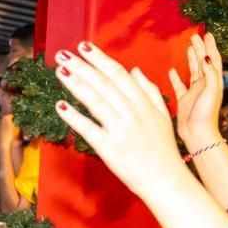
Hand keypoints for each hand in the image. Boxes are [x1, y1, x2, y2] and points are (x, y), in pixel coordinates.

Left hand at [53, 41, 192, 202]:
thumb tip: (135, 71)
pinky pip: (89, 129)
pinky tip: (60, 106)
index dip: (100, 59)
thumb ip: (149, 91)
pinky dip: (74, 117)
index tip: (84, 47)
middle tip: (63, 54)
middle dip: (83, 67)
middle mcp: (132, 113)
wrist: (166, 181)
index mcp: (143, 103)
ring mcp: (121, 130)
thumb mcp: (163, 115)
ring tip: (60, 71)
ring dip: (77, 84)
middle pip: (104, 84)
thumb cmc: (163, 149)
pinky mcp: (111, 148)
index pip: (119, 75)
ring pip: (96, 101)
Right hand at [168, 33, 223, 150]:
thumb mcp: (210, 91)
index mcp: (213, 81)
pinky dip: (176, 77)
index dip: (210, 46)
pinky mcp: (184, 100)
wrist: (197, 134)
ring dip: (190, 59)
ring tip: (187, 48)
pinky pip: (180, 85)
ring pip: (192, 71)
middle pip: (202, 62)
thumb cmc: (205, 114)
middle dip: (200, 48)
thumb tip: (206, 57)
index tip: (207, 34)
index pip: (212, 59)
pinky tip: (172, 70)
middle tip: (194, 36)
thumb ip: (209, 74)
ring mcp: (194, 92)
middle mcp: (204, 85)